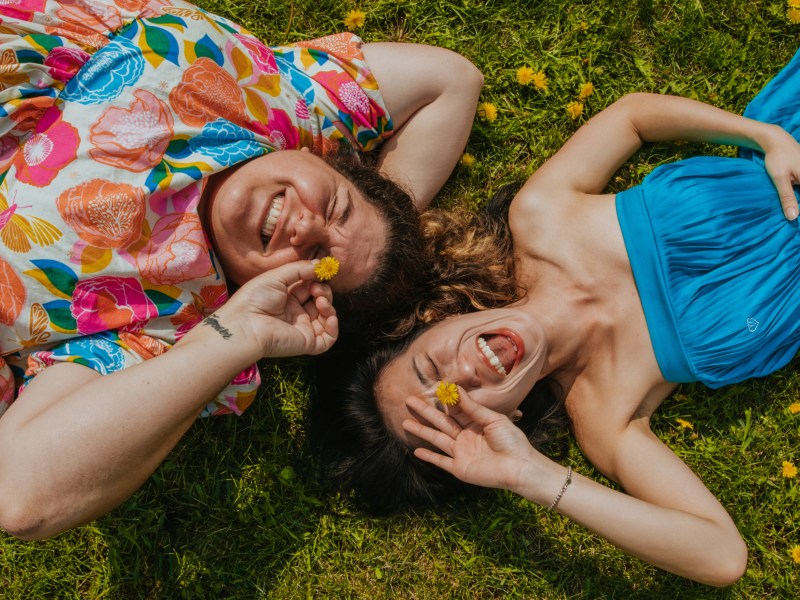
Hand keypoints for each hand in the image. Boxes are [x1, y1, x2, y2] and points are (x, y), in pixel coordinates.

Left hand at [214, 260, 337, 357]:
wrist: (246, 324)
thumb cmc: (255, 298)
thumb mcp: (277, 276)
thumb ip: (300, 268)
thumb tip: (320, 264)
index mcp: (286, 298)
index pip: (309, 287)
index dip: (316, 280)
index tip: (319, 272)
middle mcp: (295, 313)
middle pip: (320, 300)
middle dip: (323, 291)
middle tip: (316, 288)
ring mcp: (302, 328)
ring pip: (326, 317)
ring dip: (329, 305)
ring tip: (320, 301)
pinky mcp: (307, 342)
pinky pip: (327, 339)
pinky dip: (333, 328)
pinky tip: (329, 316)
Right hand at [402, 388, 538, 492]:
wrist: (519, 468)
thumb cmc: (511, 441)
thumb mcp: (493, 419)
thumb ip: (472, 407)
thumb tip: (456, 390)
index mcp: (475, 423)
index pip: (455, 410)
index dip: (444, 400)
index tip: (433, 388)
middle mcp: (465, 437)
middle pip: (441, 422)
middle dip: (425, 412)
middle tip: (409, 400)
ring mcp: (461, 452)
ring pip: (437, 439)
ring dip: (421, 431)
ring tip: (405, 422)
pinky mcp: (459, 468)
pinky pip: (441, 462)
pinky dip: (429, 457)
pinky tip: (416, 451)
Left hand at [761, 125, 799, 219]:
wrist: (776, 140)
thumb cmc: (777, 158)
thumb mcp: (780, 179)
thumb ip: (787, 197)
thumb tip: (793, 217)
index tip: (796, 218)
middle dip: (798, 204)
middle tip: (791, 215)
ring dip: (797, 199)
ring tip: (791, 205)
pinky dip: (797, 192)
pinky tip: (793, 198)